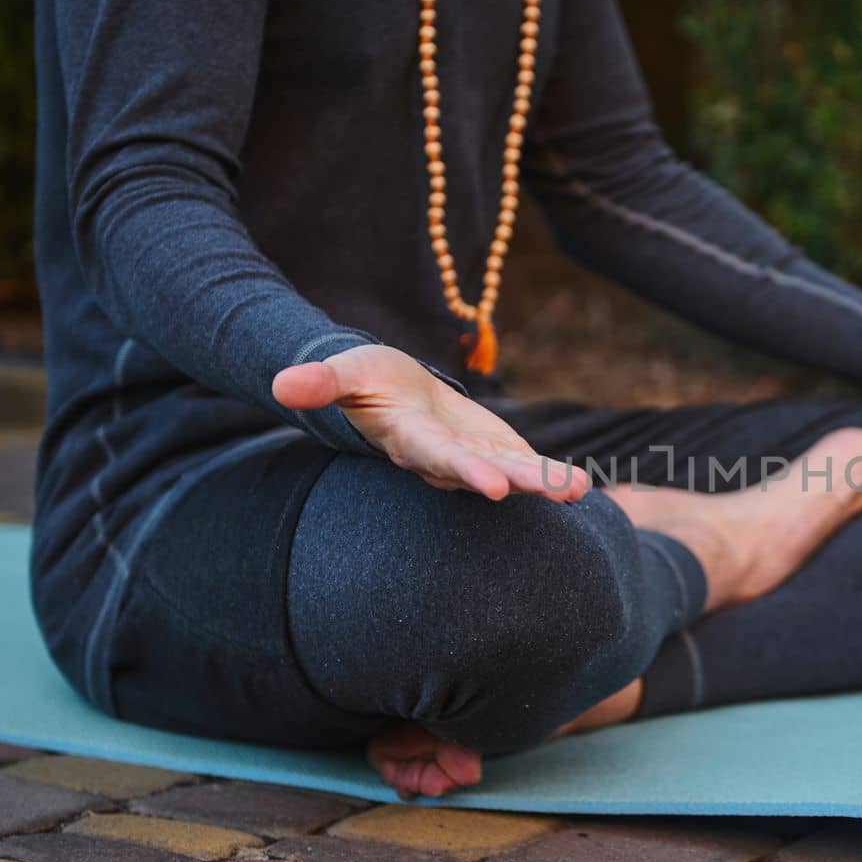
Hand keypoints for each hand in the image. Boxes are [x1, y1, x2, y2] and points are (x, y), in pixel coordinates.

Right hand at [272, 344, 588, 500]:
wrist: (396, 392)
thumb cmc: (368, 380)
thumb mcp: (345, 371)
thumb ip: (321, 381)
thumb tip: (279, 384)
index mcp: (410, 439)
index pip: (437, 457)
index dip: (464, 471)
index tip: (492, 485)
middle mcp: (444, 459)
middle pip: (480, 472)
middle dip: (512, 481)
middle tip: (547, 489)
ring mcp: (474, 458)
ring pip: (511, 474)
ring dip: (543, 483)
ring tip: (576, 490)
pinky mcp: (498, 452)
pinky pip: (527, 467)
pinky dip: (552, 475)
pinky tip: (582, 485)